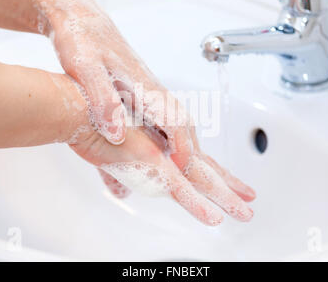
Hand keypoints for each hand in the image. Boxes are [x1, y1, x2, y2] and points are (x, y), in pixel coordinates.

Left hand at [34, 0, 255, 222]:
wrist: (82, 19)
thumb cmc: (81, 40)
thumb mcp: (84, 68)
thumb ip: (102, 100)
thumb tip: (118, 134)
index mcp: (142, 85)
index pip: (173, 122)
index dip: (182, 149)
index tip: (186, 173)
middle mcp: (152, 89)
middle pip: (185, 125)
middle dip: (200, 154)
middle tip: (211, 180)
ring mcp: (150, 90)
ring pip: (180, 123)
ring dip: (192, 149)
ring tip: (202, 173)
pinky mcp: (143, 92)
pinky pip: (168, 120)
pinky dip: (177, 140)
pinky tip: (171, 151)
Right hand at [70, 126, 254, 225]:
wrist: (78, 109)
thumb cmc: (91, 125)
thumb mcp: (109, 157)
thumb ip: (118, 175)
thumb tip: (122, 192)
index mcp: (159, 147)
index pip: (193, 163)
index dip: (212, 174)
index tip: (227, 183)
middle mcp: (168, 149)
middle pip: (206, 170)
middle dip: (229, 184)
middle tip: (249, 196)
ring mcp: (163, 156)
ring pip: (203, 181)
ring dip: (226, 199)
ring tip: (246, 213)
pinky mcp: (152, 163)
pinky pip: (181, 189)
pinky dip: (198, 205)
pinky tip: (215, 218)